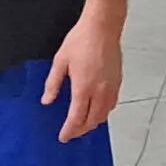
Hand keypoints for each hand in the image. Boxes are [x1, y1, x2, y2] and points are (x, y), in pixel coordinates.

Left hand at [43, 11, 122, 142]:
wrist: (103, 28)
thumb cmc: (80, 41)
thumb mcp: (60, 61)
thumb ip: (53, 84)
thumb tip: (47, 101)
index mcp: (83, 87)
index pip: (77, 118)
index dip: (70, 131)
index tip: (63, 137)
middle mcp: (100, 91)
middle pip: (92, 121)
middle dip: (81, 130)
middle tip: (71, 134)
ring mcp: (111, 88)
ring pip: (104, 115)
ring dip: (93, 123)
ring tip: (82, 125)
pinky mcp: (118, 82)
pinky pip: (111, 105)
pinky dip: (103, 113)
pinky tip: (96, 111)